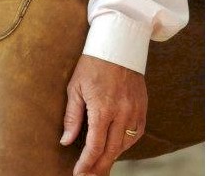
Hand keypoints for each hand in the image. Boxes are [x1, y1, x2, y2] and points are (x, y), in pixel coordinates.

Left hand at [61, 55, 146, 175]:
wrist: (118, 45)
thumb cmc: (92, 64)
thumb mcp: (75, 87)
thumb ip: (72, 116)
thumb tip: (67, 140)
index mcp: (103, 108)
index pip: (95, 145)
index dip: (86, 163)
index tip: (79, 173)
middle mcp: (122, 113)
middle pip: (111, 151)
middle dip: (99, 167)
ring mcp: (135, 112)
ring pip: (124, 145)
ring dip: (111, 157)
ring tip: (99, 166)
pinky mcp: (142, 109)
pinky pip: (135, 135)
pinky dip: (124, 144)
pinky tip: (114, 148)